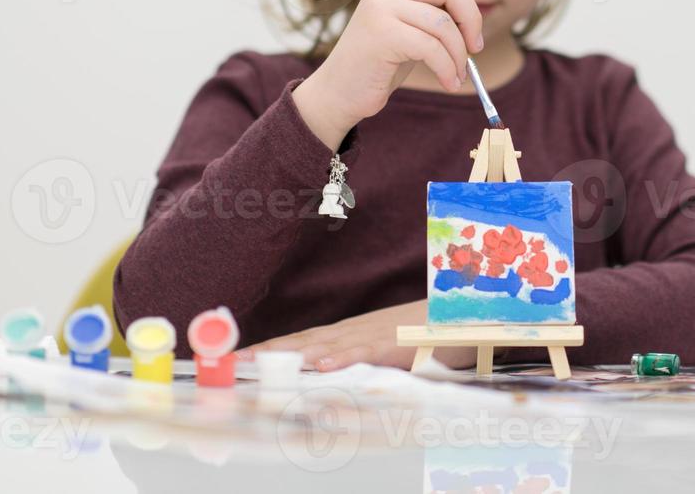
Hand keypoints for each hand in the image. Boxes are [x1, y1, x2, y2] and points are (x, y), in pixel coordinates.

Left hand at [236, 299, 477, 371]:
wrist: (464, 316)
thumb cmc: (425, 336)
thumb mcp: (384, 350)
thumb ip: (356, 362)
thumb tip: (325, 378)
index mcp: (349, 334)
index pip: (300, 343)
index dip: (268, 350)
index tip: (234, 359)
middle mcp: (354, 331)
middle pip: (302, 342)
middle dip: (266, 352)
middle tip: (230, 364)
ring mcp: (373, 335)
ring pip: (325, 345)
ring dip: (291, 355)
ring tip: (259, 364)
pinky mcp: (395, 342)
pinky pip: (364, 351)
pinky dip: (343, 357)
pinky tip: (322, 367)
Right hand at [292, 0, 483, 149]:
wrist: (339, 92)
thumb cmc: (380, 64)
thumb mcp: (411, 30)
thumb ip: (435, 14)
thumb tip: (475, 17)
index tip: (470, 28)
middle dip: (471, 19)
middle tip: (474, 49)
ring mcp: (381, 8)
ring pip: (443, 24)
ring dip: (459, 55)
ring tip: (458, 75)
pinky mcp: (382, 34)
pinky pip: (432, 48)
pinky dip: (448, 69)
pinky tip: (449, 82)